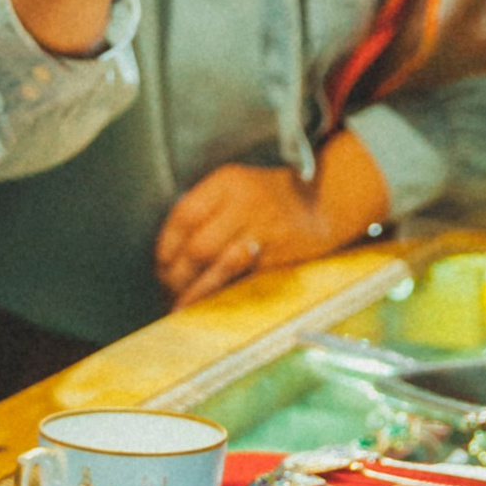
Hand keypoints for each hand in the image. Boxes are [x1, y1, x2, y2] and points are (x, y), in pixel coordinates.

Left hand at [153, 130, 391, 308]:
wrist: (325, 203)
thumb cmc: (272, 199)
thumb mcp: (237, 189)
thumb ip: (206, 210)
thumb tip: (170, 250)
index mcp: (227, 181)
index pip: (184, 215)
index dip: (165, 246)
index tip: (160, 264)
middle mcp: (245, 201)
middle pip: (197, 245)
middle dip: (177, 274)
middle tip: (168, 288)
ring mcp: (264, 228)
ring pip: (217, 265)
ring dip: (194, 289)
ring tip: (180, 303)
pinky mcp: (279, 253)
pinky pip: (241, 278)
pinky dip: (220, 294)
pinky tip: (207, 303)